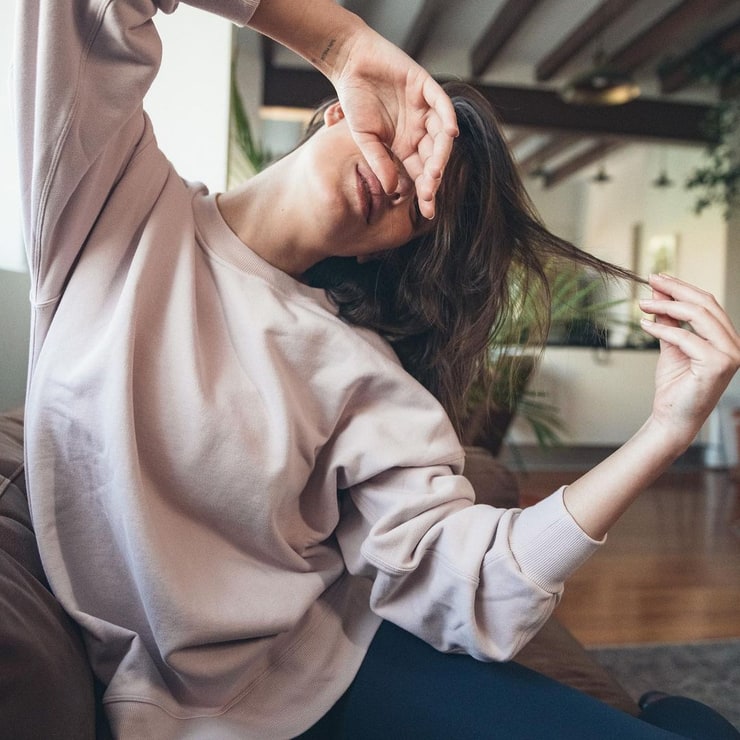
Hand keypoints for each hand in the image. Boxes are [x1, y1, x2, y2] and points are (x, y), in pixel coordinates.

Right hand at [329, 25, 457, 219]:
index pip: (421, 173)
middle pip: (434, 158)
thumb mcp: (364, 139)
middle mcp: (420, 130)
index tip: (427, 212)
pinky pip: (441, 104)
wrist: (350, 65)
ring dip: (440, 155)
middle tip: (429, 195)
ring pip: (441, 136)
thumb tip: (391, 190)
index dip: (426, 192)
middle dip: (433, 178)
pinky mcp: (425, 87)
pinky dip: (447, 117)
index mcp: (406, 146)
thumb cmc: (355, 103)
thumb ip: (379, 162)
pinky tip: (450, 133)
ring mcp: (425, 109)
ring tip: (435, 173)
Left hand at [639, 274, 739, 446]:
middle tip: (650, 280)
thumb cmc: (674, 386)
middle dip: (676, 289)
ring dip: (667, 305)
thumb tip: (657, 294)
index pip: (707, 304)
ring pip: (699, 316)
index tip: (658, 278)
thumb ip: (667, 320)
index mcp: (726, 338)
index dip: (682, 287)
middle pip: (705, 304)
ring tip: (643, 303)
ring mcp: (730, 355)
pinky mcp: (718, 365)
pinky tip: (645, 325)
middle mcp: (734, 345)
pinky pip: (686, 338)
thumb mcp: (670, 345)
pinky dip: (663, 329)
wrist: (672, 418)